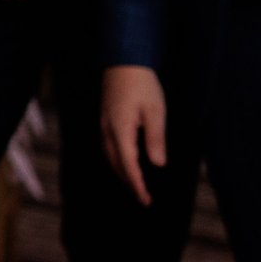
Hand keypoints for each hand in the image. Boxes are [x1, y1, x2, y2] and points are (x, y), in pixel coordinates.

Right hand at [100, 65, 167, 206]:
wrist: (124, 61)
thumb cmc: (143, 84)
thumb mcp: (156, 111)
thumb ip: (155, 139)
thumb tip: (157, 164)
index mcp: (120, 130)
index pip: (128, 165)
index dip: (137, 185)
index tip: (146, 200)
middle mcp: (107, 130)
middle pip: (116, 164)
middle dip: (129, 183)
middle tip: (144, 199)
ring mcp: (103, 124)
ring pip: (109, 157)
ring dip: (122, 173)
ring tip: (136, 184)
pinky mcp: (105, 119)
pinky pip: (108, 147)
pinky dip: (117, 160)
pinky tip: (125, 161)